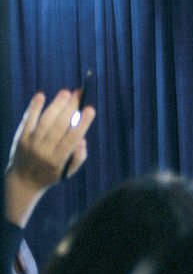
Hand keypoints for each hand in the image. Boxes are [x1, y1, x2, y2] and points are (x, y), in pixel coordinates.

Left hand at [5, 89, 95, 226]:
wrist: (23, 180)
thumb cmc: (52, 173)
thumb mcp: (68, 171)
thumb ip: (79, 157)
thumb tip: (82, 139)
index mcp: (58, 160)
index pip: (72, 138)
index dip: (82, 123)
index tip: (90, 109)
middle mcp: (43, 151)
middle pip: (59, 126)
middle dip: (70, 109)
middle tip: (79, 94)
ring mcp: (30, 143)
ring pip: (45, 121)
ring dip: (55, 105)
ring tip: (65, 92)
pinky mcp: (20, 137)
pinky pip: (28, 120)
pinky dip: (34, 107)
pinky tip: (41, 95)